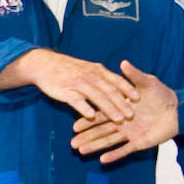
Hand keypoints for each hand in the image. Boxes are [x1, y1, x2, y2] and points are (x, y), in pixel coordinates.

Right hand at [5, 48, 141, 123]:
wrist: (45, 64)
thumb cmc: (68, 69)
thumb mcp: (88, 68)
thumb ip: (101, 77)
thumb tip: (116, 87)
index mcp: (97, 71)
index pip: (116, 80)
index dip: (127, 89)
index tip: (138, 98)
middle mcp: (90, 76)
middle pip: (109, 91)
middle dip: (122, 103)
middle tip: (132, 115)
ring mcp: (78, 83)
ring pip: (97, 97)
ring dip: (108, 108)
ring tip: (118, 119)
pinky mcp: (65, 91)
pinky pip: (76, 100)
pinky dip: (84, 107)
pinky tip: (90, 116)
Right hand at [70, 62, 180, 159]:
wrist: (178, 110)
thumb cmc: (162, 95)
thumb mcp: (148, 83)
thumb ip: (134, 75)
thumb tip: (123, 63)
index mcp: (120, 107)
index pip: (100, 114)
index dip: (88, 119)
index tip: (75, 124)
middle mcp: (122, 122)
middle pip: (100, 130)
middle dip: (86, 136)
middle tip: (72, 141)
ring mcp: (129, 133)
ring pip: (109, 141)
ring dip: (95, 146)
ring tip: (80, 150)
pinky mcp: (138, 143)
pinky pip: (124, 151)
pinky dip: (114, 155)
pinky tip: (102, 160)